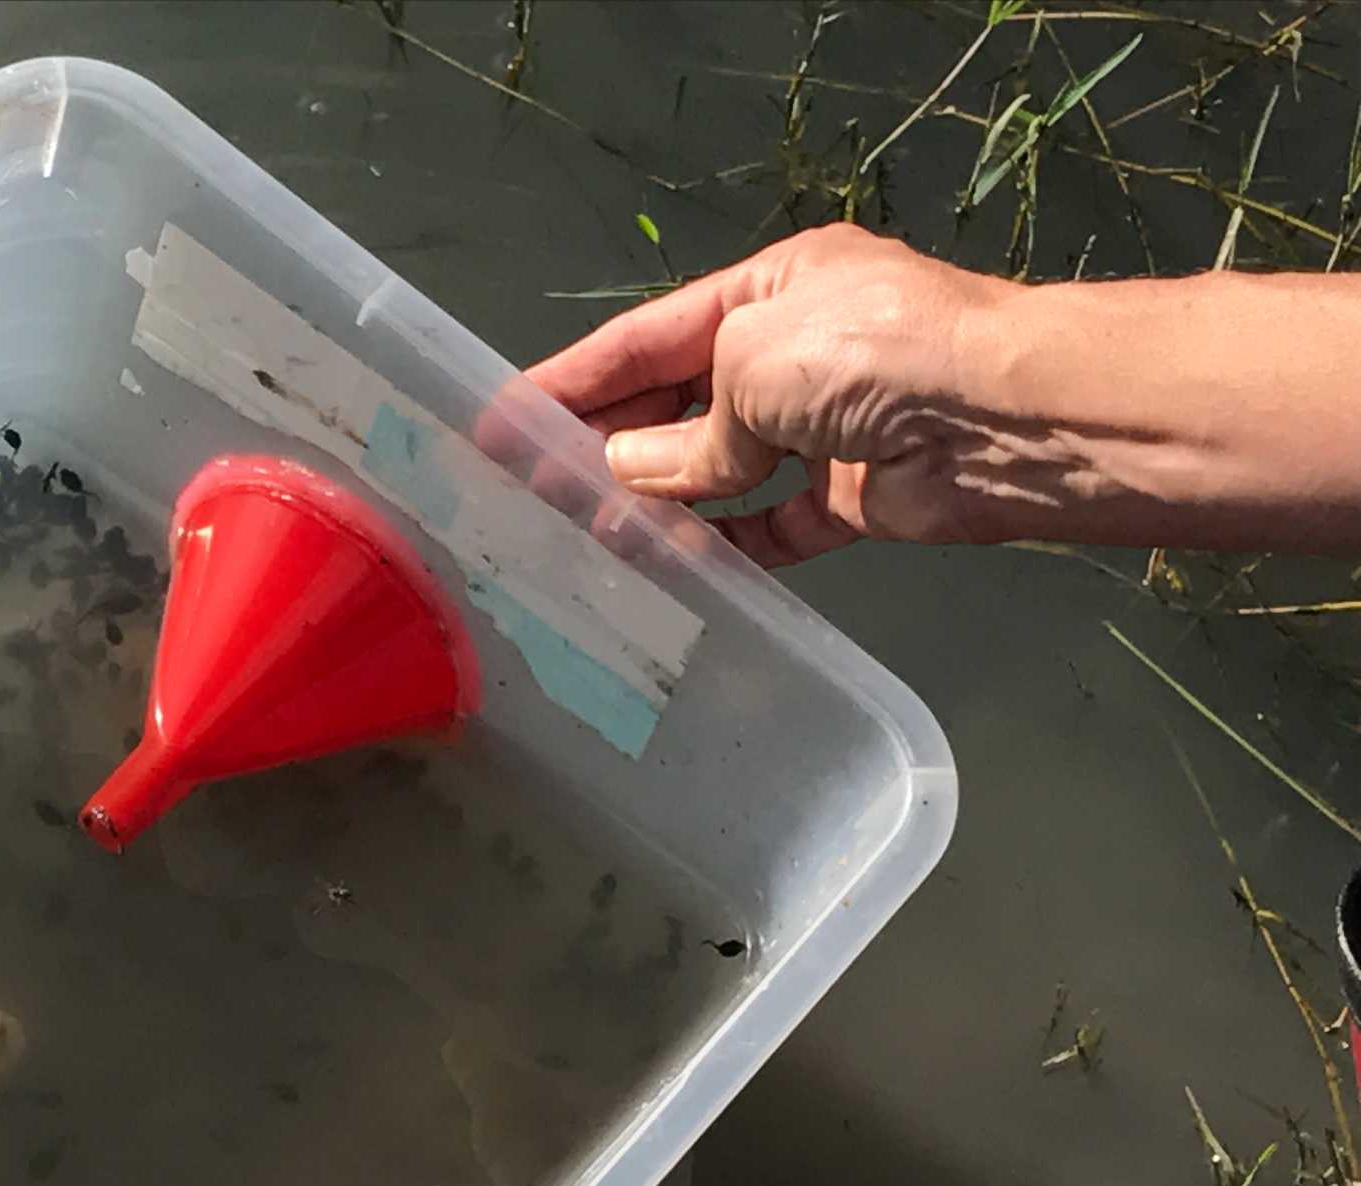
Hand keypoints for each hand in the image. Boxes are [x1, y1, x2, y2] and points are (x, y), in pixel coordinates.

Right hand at [526, 223, 1021, 566]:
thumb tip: (635, 478)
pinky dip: (721, 549)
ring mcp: (824, 428)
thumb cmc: (869, 352)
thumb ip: (686, 432)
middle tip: (531, 494)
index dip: (574, 380)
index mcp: (771, 291)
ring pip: (717, 473)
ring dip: (655, 505)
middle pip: (678, 405)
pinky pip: (768, 528)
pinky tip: (668, 570)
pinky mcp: (849, 497)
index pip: (648, 338)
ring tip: (584, 540)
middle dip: (606, 447)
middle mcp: (795, 354)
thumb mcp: (751, 364)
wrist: (1003, 419)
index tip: (505, 422)